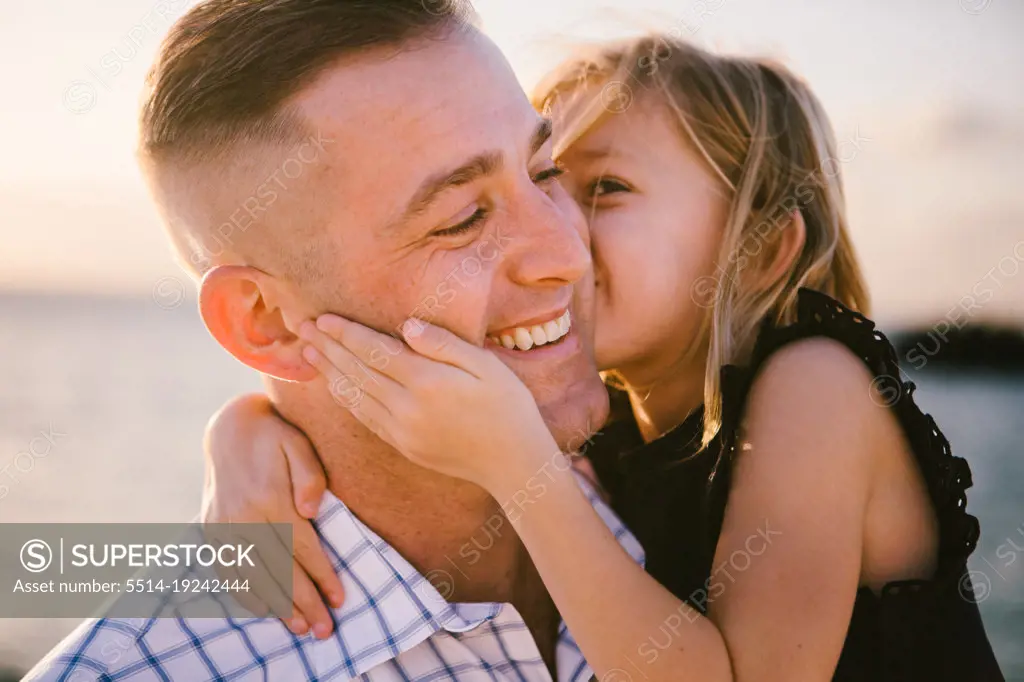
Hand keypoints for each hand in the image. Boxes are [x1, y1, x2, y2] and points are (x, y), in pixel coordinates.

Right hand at [202, 393, 343, 637]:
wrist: (230, 427)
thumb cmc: (276, 436)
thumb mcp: (299, 444)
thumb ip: (310, 475)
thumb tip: (312, 510)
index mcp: (268, 497)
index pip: (302, 547)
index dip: (322, 575)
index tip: (339, 599)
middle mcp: (242, 516)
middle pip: (279, 569)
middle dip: (304, 601)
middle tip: (325, 629)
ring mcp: (222, 526)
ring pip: (253, 576)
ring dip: (278, 605)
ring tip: (301, 627)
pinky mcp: (210, 530)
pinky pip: (227, 570)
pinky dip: (245, 593)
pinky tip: (265, 609)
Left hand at [299, 316, 559, 493]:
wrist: (513, 463)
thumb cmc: (508, 407)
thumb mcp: (488, 366)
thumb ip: (445, 344)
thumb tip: (407, 326)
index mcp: (428, 382)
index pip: (375, 352)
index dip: (347, 334)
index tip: (324, 318)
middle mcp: (408, 407)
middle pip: (357, 372)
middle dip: (328, 348)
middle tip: (302, 327)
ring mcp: (402, 430)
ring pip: (355, 396)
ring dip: (329, 372)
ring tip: (308, 352)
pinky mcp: (403, 446)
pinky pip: (365, 418)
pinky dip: (345, 398)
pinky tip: (335, 386)